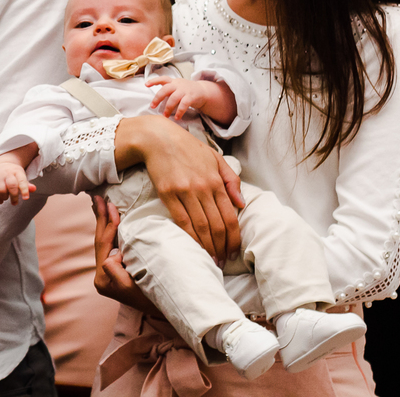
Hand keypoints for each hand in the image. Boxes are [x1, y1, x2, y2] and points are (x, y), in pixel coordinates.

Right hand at [0, 154, 36, 205]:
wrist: (0, 164)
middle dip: (14, 196)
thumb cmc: (14, 174)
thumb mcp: (21, 176)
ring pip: (1, 190)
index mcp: (17, 172)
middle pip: (11, 185)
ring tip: (6, 197)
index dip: (24, 190)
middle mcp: (7, 173)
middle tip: (15, 203)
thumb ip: (27, 185)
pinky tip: (1, 200)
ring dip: (4, 197)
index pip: (22, 181)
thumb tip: (33, 189)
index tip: (26, 198)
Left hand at [90, 197, 160, 316]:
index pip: (104, 245)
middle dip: (101, 218)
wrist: (169, 310)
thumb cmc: (154, 299)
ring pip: (104, 242)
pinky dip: (110, 230)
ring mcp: (107, 273)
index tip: (112, 206)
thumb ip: (115, 271)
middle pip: (101, 241)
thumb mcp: (131, 288)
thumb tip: (111, 255)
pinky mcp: (115, 270)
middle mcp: (101, 276)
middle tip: (97, 198)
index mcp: (103, 278)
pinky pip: (110, 246)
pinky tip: (108, 220)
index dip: (109, 225)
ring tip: (99, 204)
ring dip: (104, 222)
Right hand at [118, 114, 244, 263]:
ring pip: (201, 226)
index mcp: (216, 181)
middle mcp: (203, 188)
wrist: (158, 138)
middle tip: (222, 260)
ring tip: (210, 259)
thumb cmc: (187, 147)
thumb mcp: (215, 158)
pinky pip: (181, 221)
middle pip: (217, 225)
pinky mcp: (167, 194)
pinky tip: (194, 247)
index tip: (234, 251)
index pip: (230, 216)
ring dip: (207, 246)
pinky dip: (190, 237)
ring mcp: (185, 191)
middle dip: (222, 247)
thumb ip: (231, 180)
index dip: (234, 238)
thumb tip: (242, 203)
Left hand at [147, 76, 236, 125]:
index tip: (146, 85)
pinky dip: (179, 112)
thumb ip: (168, 90)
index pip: (163, 79)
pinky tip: (177, 117)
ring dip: (168, 108)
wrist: (203, 91)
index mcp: (173, 82)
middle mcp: (178, 84)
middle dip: (157, 98)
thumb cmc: (186, 90)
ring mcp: (185, 90)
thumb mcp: (177, 86)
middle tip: (152, 106)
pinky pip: (184, 104)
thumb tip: (156, 100)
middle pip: (165, 89)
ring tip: (165, 115)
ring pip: (174, 98)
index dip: (154, 81)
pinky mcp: (191, 97)